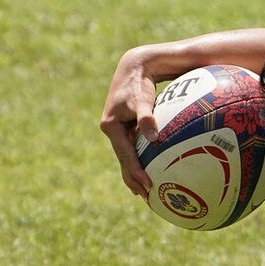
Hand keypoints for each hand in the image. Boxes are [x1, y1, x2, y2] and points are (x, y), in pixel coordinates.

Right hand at [98, 49, 159, 198]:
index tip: (148, 186)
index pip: (125, 156)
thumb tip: (153, 137)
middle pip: (123, 161)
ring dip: (135, 174)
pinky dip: (139, 160)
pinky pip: (132, 148)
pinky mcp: (125, 127)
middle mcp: (112, 130)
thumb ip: (146, 117)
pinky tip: (150, 170)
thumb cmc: (138, 83)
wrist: (133, 67)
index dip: (136, 172)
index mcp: (111, 126)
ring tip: (146, 192)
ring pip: (127, 157)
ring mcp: (118, 130)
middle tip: (147, 198)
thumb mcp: (141, 99)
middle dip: (134, 180)